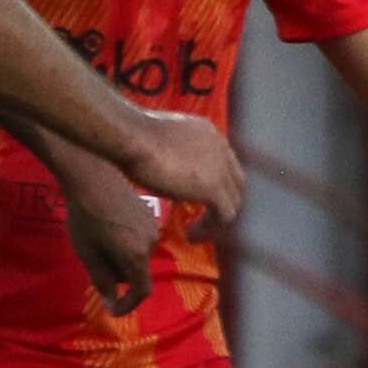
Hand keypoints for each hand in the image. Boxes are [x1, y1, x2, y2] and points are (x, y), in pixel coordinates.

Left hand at [61, 161, 162, 316]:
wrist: (92, 176)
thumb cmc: (85, 217)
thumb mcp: (88, 253)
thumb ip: (101, 279)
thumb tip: (111, 300)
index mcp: (137, 256)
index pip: (141, 291)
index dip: (128, 305)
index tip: (111, 310)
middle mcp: (151, 244)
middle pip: (136, 271)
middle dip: (117, 274)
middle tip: (93, 264)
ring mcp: (152, 227)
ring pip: (137, 255)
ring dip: (120, 257)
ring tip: (96, 242)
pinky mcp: (149, 214)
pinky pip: (138, 239)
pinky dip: (124, 242)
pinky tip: (105, 228)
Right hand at [117, 109, 246, 241]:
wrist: (132, 136)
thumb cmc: (132, 137)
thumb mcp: (159, 142)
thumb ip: (171, 155)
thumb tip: (168, 173)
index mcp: (207, 133)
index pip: (223, 162)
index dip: (214, 182)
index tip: (196, 197)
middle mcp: (220, 147)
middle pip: (235, 181)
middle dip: (221, 201)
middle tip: (203, 217)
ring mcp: (221, 166)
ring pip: (233, 200)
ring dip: (216, 218)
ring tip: (194, 230)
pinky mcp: (214, 187)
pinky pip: (225, 215)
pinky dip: (210, 228)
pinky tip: (190, 235)